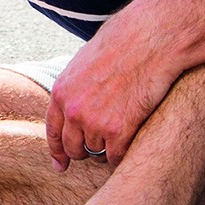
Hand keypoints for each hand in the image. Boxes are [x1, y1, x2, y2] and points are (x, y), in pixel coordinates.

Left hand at [46, 1, 182, 168]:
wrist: (150, 40)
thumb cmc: (124, 44)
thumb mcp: (86, 62)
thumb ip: (77, 87)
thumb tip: (77, 104)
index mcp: (61, 92)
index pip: (53, 131)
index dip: (57, 151)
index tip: (61, 165)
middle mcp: (73, 111)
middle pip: (74, 148)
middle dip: (85, 151)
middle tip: (100, 147)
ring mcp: (94, 123)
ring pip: (98, 152)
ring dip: (110, 147)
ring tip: (125, 127)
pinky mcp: (118, 131)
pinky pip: (116, 156)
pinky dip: (125, 152)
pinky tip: (134, 138)